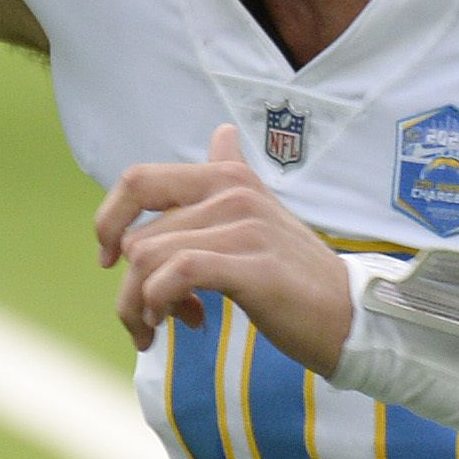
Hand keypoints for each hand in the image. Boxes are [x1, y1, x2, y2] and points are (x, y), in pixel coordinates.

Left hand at [96, 125, 357, 366]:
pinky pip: (176, 275)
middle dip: (128, 288)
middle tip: (151, 318)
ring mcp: (243, 226)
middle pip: (137, 237)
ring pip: (148, 260)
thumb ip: (233, 174)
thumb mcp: (263, 214)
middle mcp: (232, 192)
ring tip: (164, 327)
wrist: (350, 315)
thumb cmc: (296, 273)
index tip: (109, 260)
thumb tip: (222, 132)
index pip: (138, 180)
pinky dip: (162, 304)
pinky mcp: (251, 265)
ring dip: (141, 306)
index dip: (108, 220)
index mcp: (227, 176)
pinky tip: (184, 323)